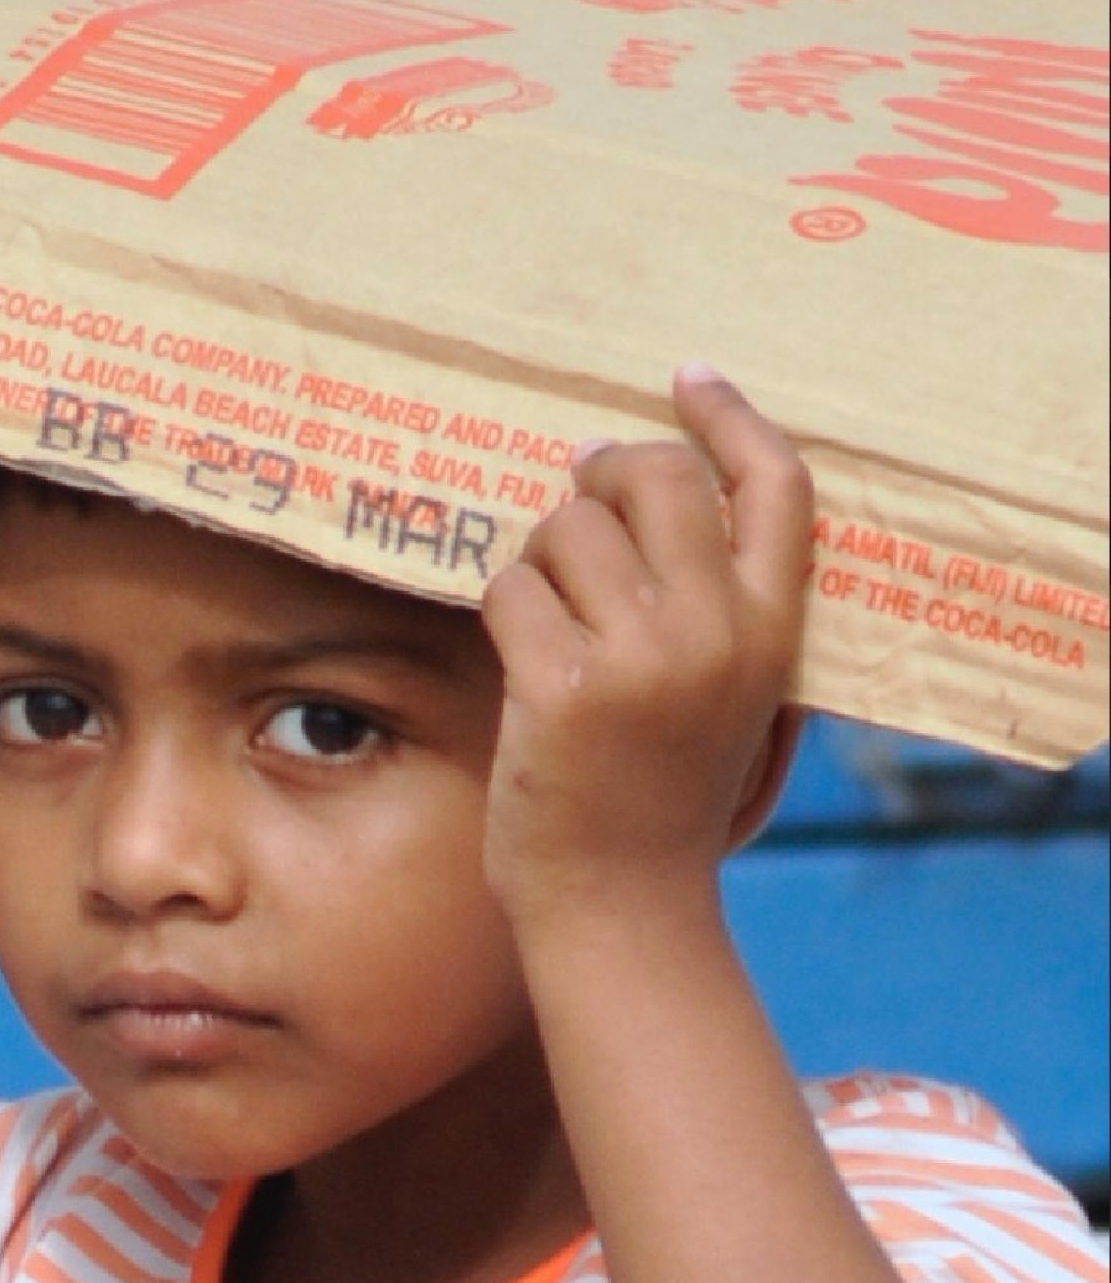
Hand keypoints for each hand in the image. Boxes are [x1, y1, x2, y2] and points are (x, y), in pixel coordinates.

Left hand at [479, 366, 811, 913]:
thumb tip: (659, 487)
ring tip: (555, 622)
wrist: (623, 903)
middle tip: (579, 492)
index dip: (731, 419)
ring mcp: (641, 661)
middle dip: (601, 472)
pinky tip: (524, 665)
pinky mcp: (562, 689)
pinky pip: (510, 588)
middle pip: (654, 477)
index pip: (775, 487)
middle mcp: (719, 635)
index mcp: (777, 632)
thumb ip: (723, 605)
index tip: (688, 379)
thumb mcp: (736, 696)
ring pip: (565, 528)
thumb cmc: (667, 793)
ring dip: (541, 559)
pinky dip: (505, 612)